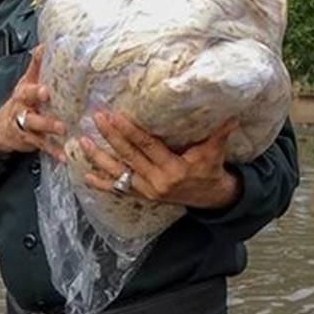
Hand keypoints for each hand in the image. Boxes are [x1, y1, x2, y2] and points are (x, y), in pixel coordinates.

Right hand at [0, 45, 66, 161]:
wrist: (1, 127)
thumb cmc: (21, 99)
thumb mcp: (26, 81)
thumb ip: (37, 65)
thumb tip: (45, 44)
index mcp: (23, 95)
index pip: (28, 92)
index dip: (36, 91)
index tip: (46, 91)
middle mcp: (23, 112)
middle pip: (30, 115)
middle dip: (44, 118)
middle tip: (59, 121)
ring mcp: (26, 129)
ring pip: (37, 131)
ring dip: (50, 132)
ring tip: (64, 132)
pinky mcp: (31, 141)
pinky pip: (43, 147)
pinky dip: (54, 151)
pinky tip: (66, 156)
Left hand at [80, 112, 241, 209]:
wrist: (210, 198)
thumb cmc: (211, 170)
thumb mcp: (215, 152)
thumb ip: (220, 134)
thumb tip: (231, 115)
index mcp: (173, 169)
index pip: (147, 147)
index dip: (131, 132)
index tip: (116, 116)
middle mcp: (157, 182)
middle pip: (129, 156)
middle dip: (111, 136)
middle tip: (97, 118)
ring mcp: (147, 191)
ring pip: (118, 173)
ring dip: (99, 157)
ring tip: (82, 141)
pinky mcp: (143, 196)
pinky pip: (118, 189)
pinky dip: (102, 183)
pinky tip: (85, 175)